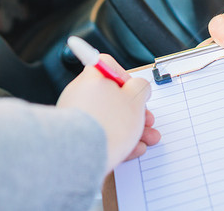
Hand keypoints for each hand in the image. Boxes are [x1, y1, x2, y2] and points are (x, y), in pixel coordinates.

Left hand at [57, 54, 161, 171]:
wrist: (81, 155)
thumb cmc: (107, 123)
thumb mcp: (136, 98)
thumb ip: (141, 87)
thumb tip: (139, 87)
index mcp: (91, 78)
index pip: (108, 67)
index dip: (126, 77)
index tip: (136, 90)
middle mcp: (80, 95)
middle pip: (112, 98)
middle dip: (135, 111)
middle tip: (147, 120)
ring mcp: (76, 118)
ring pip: (109, 119)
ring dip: (131, 128)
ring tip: (147, 139)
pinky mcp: (76, 139)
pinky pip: (101, 136)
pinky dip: (117, 140)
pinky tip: (133, 150)